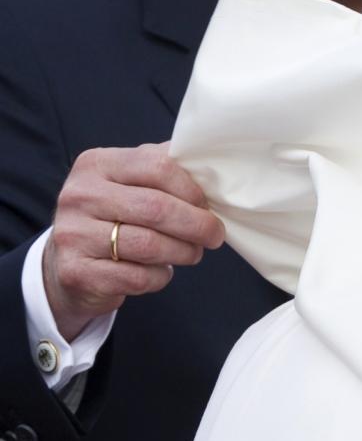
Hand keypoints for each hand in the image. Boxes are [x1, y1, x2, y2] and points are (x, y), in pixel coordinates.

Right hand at [42, 143, 224, 341]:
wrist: (67, 261)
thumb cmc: (113, 215)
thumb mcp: (129, 181)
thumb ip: (163, 168)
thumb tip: (211, 166)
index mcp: (97, 163)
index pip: (157, 167)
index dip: (192, 189)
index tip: (207, 205)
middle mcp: (79, 195)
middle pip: (156, 208)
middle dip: (197, 225)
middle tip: (214, 235)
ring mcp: (73, 234)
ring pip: (149, 246)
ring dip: (183, 252)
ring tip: (193, 253)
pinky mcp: (76, 272)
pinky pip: (137, 277)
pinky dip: (160, 277)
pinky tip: (161, 271)